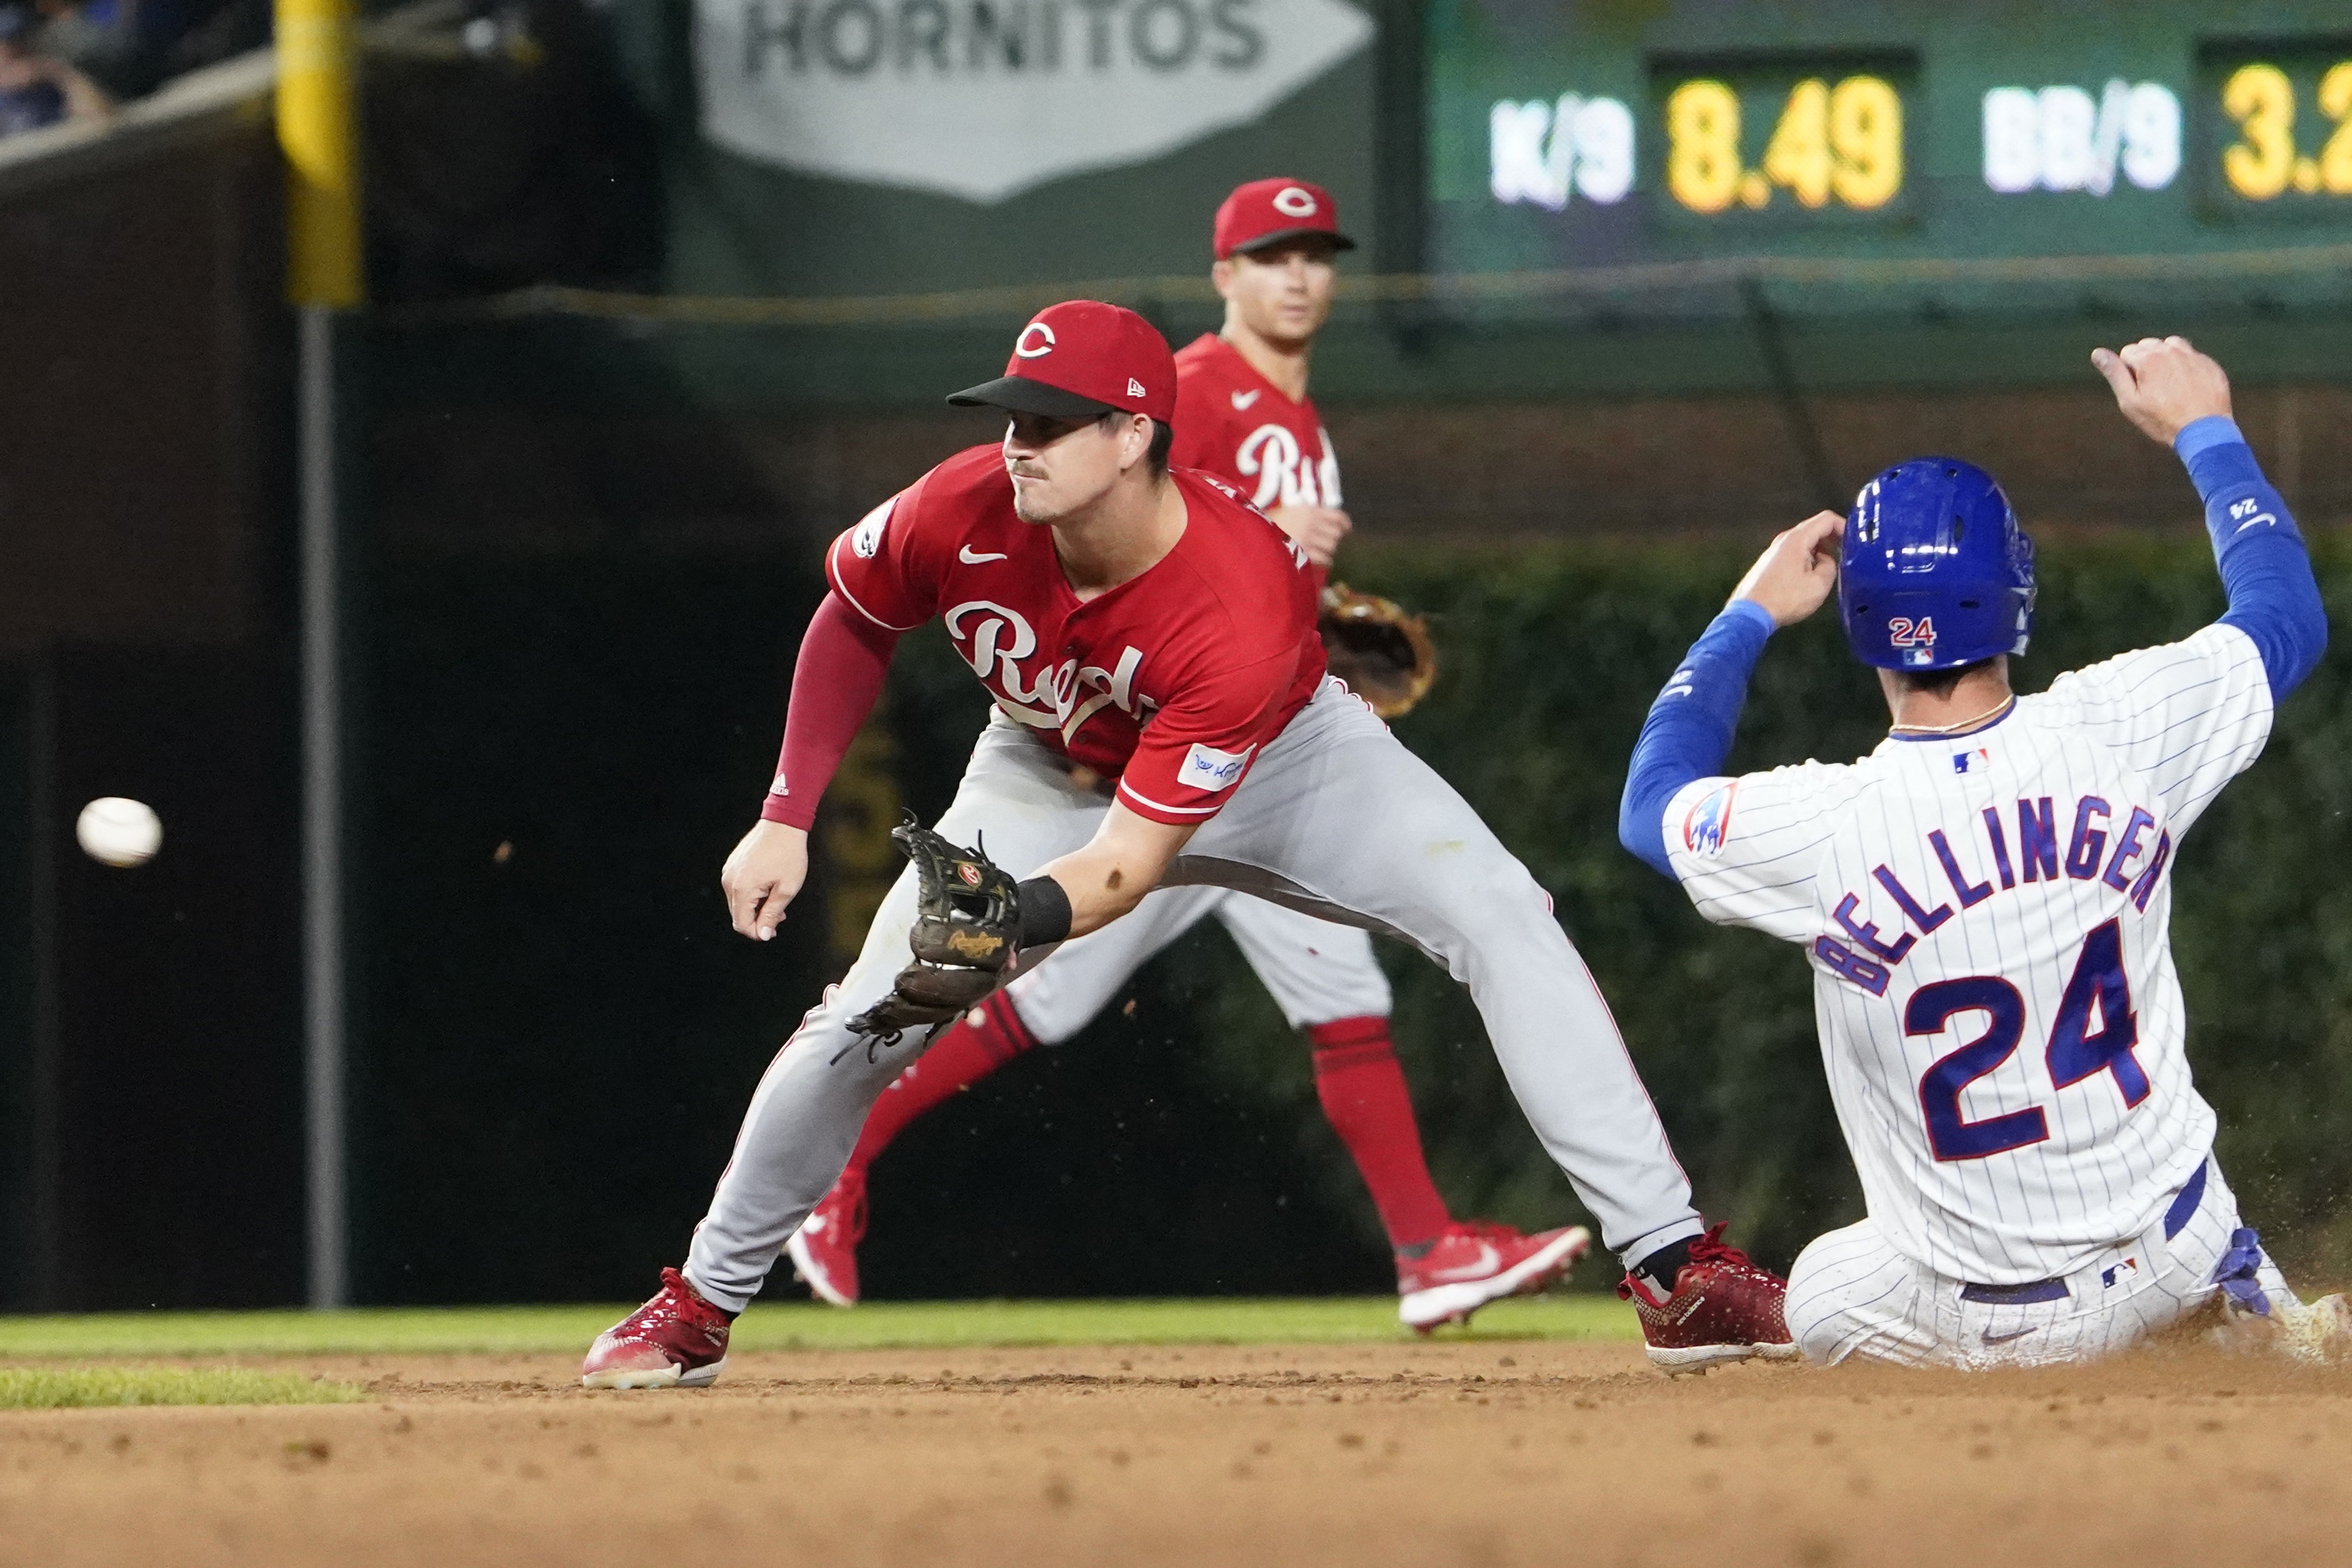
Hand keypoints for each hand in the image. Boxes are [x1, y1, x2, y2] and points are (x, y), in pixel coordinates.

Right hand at [722, 820, 807, 940]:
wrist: (783, 824)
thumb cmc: (788, 854)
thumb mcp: (786, 888)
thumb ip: (772, 914)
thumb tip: (762, 935)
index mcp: (742, 889)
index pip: (742, 924)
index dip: (758, 932)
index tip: (774, 930)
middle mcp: (729, 881)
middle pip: (738, 915)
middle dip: (757, 921)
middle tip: (780, 916)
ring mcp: (728, 872)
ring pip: (738, 902)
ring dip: (755, 907)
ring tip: (777, 900)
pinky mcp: (732, 865)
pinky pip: (737, 888)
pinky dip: (751, 894)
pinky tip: (768, 888)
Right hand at [1266, 504, 1351, 567]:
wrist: (1255, 535)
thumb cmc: (1268, 524)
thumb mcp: (1288, 512)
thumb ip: (1307, 516)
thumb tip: (1325, 524)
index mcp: (1309, 510)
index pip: (1337, 516)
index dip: (1345, 524)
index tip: (1347, 530)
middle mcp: (1311, 523)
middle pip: (1336, 534)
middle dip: (1335, 540)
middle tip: (1330, 544)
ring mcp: (1308, 539)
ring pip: (1331, 547)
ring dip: (1330, 552)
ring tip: (1325, 554)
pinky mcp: (1304, 553)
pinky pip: (1324, 558)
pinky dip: (1326, 561)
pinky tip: (1323, 561)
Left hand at [1730, 510, 1843, 628]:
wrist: (1750, 614)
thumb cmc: (1785, 599)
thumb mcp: (1819, 584)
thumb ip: (1830, 566)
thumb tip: (1826, 560)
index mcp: (1797, 539)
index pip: (1826, 519)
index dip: (1844, 526)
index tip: (1853, 541)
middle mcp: (1783, 540)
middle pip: (1813, 529)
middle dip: (1832, 539)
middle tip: (1845, 554)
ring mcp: (1773, 551)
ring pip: (1803, 543)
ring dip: (1818, 551)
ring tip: (1828, 569)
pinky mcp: (1768, 563)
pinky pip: (1792, 554)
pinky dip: (1805, 559)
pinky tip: (1809, 577)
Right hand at [2091, 336, 2232, 445]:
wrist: (2204, 431)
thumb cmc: (2163, 420)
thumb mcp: (2130, 401)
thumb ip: (2114, 373)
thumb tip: (2097, 353)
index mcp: (2148, 359)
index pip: (2127, 352)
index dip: (2128, 371)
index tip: (2137, 390)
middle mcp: (2171, 350)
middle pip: (2149, 345)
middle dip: (2146, 361)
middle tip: (2152, 388)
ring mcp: (2193, 356)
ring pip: (2172, 345)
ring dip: (2166, 357)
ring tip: (2168, 383)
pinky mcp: (2209, 364)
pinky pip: (2192, 356)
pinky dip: (2186, 365)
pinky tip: (2186, 386)